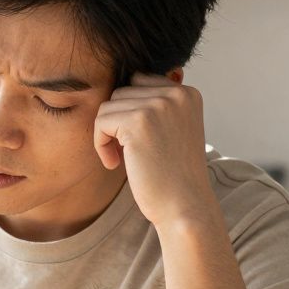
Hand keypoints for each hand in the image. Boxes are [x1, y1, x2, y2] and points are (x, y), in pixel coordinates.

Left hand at [93, 72, 217, 229]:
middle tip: (125, 152)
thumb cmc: (173, 175)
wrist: (185, 206)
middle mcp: (176, 93)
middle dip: (116, 123)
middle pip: (122, 92)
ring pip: (108, 106)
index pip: (140, 82)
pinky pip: (101, 122)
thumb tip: (120, 89)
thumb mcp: (174, 130)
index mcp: (188, 93)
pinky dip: (100, 144)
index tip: (134, 139)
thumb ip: (156, 107)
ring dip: (106, 134)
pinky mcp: (138, 121)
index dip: (129, 111)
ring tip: (120, 159)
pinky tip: (114, 163)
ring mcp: (158, 105)